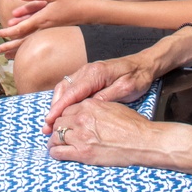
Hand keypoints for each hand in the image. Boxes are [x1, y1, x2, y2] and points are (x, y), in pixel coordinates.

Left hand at [0, 0, 100, 55]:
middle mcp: (43, 27)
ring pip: (29, 42)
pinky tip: (22, 47)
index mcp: (42, 18)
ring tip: (6, 54)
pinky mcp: (51, 30)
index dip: (9, 31)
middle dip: (9, 45)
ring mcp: (48, 30)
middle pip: (23, 39)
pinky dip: (26, 45)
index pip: (22, 27)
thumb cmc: (71, 1)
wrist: (87, 11)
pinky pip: (35, 40)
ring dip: (16, 47)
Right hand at [43, 53, 159, 133]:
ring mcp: (86, 71)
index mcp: (95, 73)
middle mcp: (87, 70)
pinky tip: (62, 111)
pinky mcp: (88, 76)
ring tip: (51, 122)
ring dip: (56, 104)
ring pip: (64, 87)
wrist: (145, 64)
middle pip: (63, 89)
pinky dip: (63, 99)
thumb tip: (87, 108)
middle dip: (53, 108)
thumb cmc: (137, 77)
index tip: (49, 120)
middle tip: (47, 127)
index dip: (59, 107)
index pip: (72, 92)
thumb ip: (105, 98)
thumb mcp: (125, 90)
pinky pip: (71, 87)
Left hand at [48, 98, 154, 166]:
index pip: (66, 108)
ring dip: (54, 140)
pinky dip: (55, 152)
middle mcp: (81, 118)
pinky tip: (56, 152)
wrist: (142, 141)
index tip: (64, 122)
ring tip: (55, 144)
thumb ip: (95, 107)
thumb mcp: (112, 107)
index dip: (64, 116)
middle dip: (58, 127)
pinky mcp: (82, 153)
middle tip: (58, 134)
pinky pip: (59, 152)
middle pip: (59, 121)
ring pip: (56, 135)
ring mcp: (80, 136)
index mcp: (89, 105)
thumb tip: (85, 110)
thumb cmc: (132, 124)